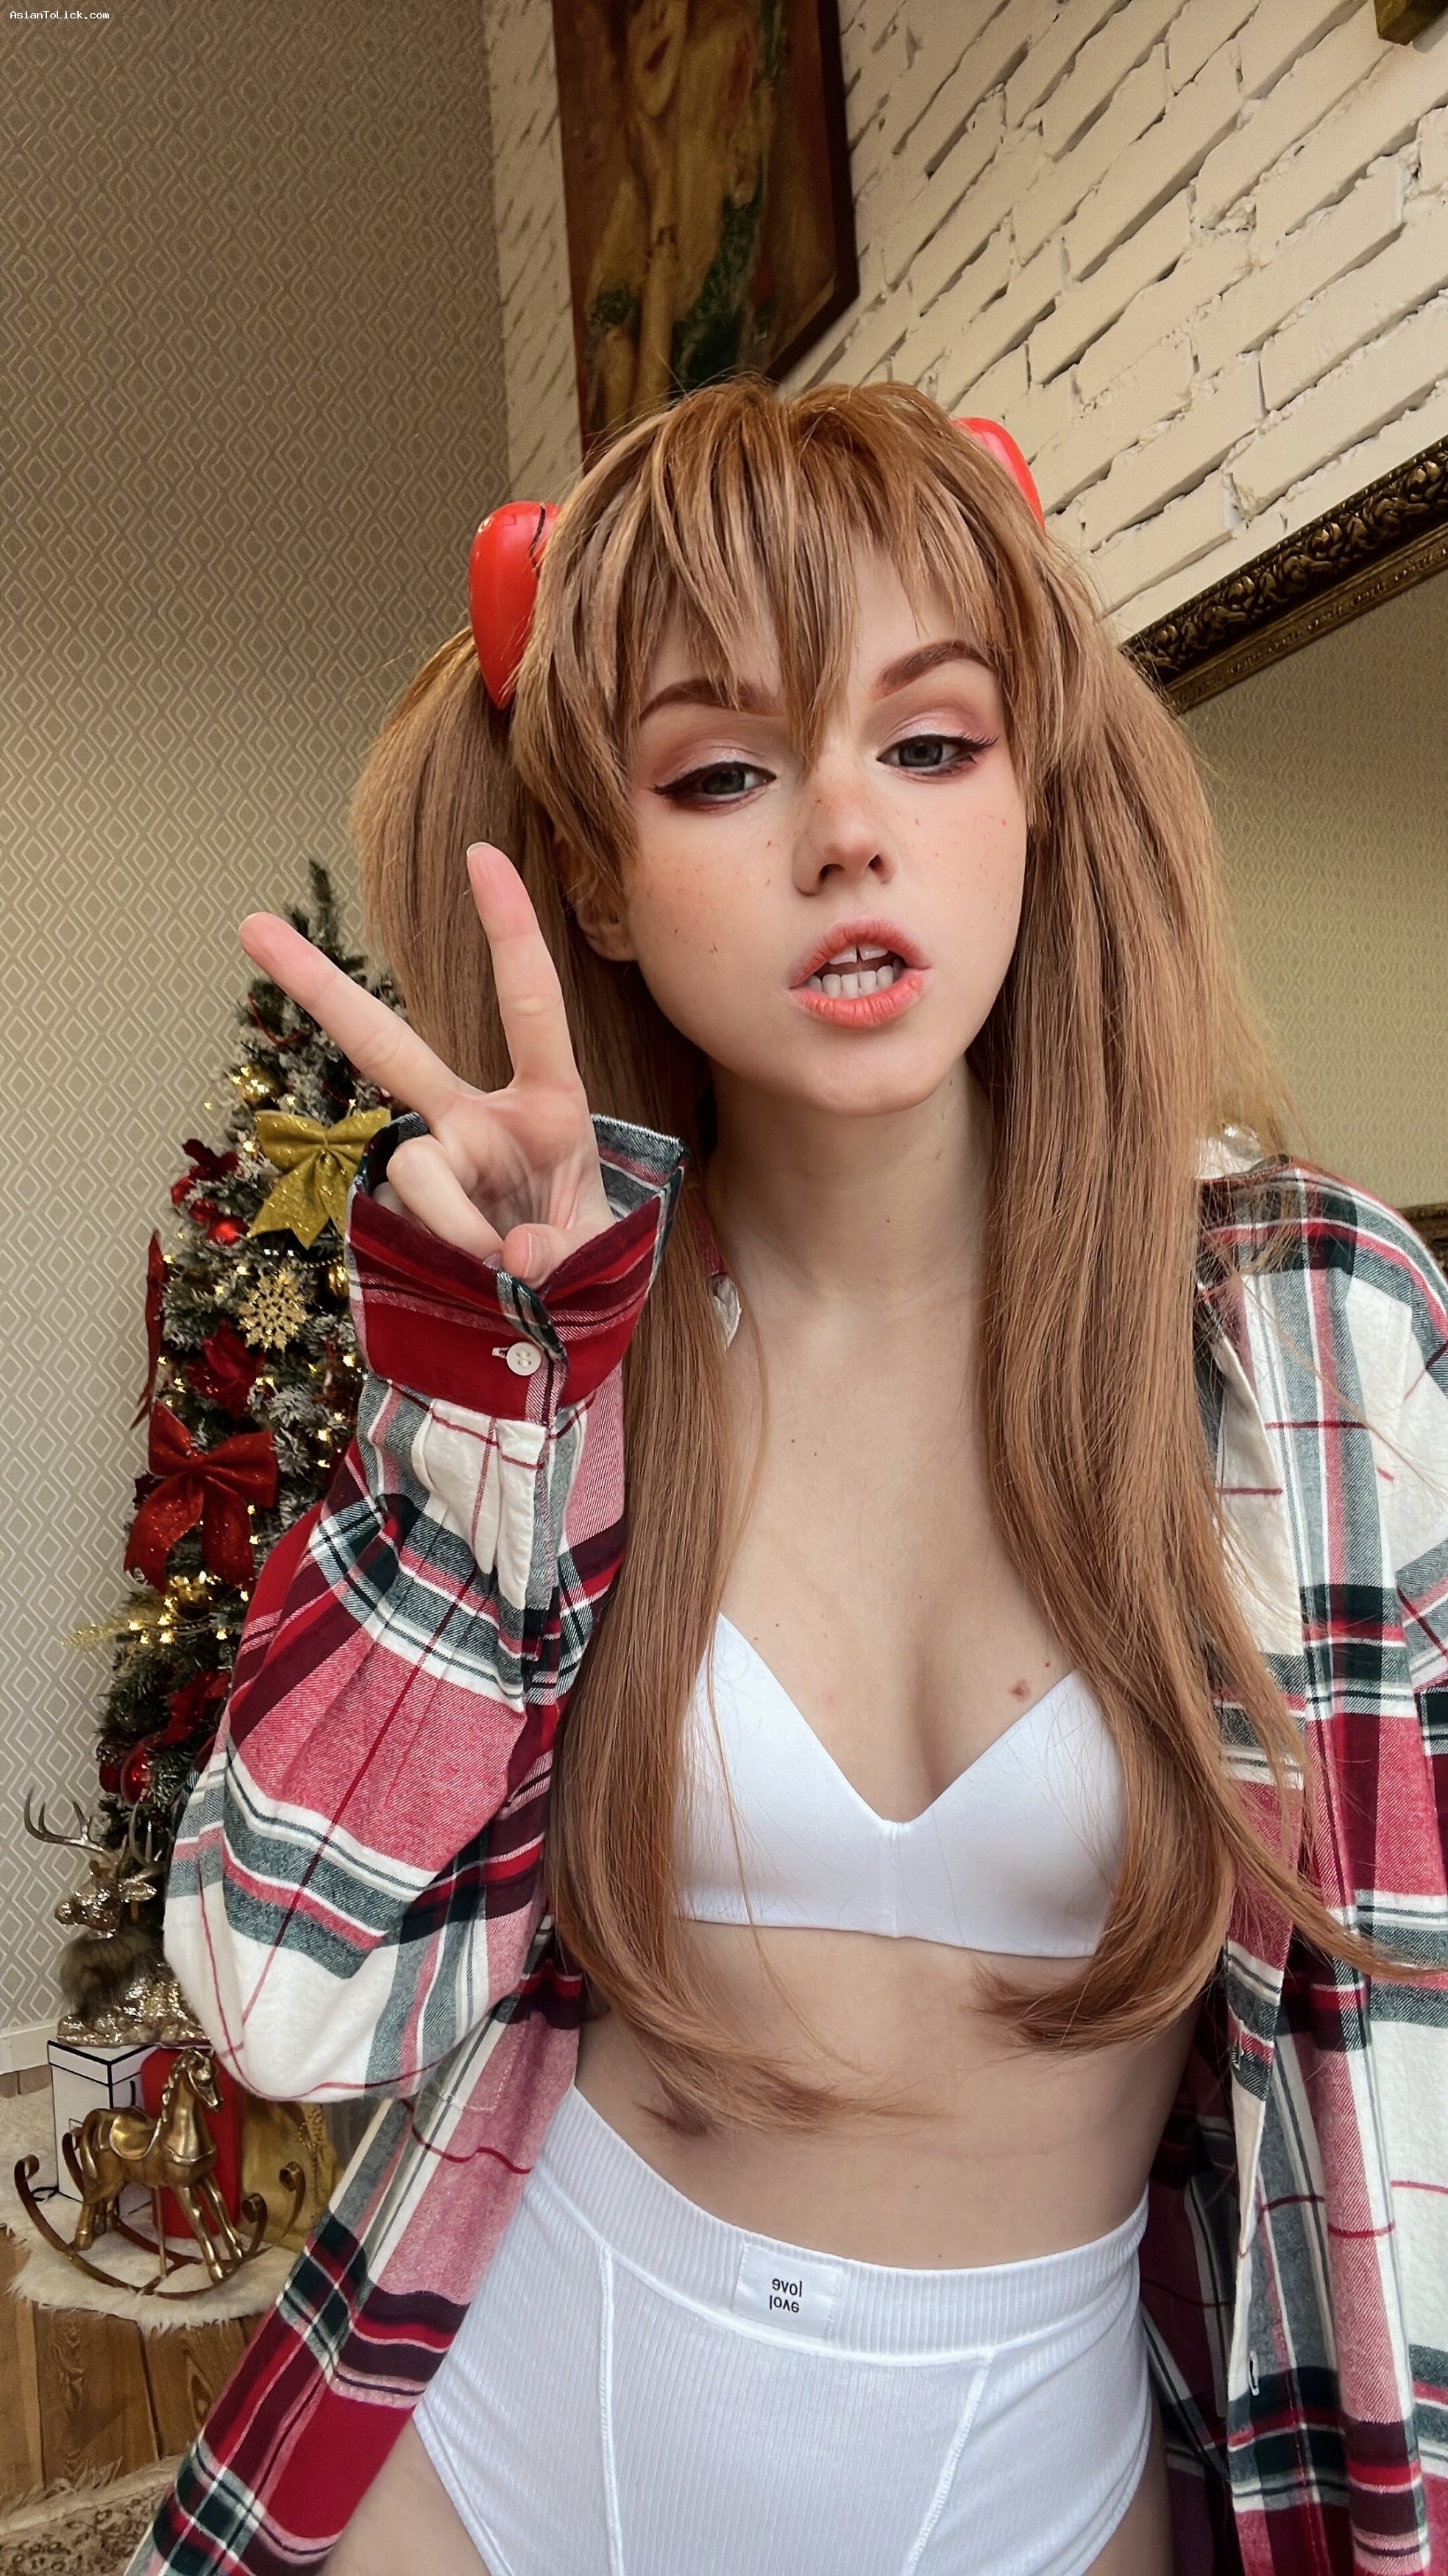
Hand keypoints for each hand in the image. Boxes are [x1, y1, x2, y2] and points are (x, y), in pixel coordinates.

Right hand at [238, 845, 614, 1283]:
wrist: (550, 1332)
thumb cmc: (582, 1268)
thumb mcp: (596, 1253)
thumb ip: (560, 1250)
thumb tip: (507, 1253)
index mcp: (546, 1105)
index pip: (529, 1006)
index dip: (510, 931)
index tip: (481, 855)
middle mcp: (475, 1121)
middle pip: (387, 1046)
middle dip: (320, 987)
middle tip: (249, 924)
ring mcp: (432, 1166)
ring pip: (413, 1165)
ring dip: (456, 1220)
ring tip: (503, 1266)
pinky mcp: (400, 1217)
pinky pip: (406, 1225)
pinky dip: (445, 1257)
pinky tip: (473, 1280)